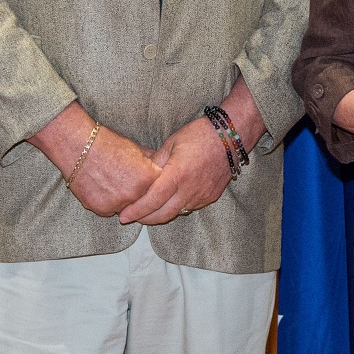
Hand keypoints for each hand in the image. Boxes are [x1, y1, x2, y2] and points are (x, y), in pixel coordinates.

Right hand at [66, 125, 162, 218]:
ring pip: (127, 208)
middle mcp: (135, 194)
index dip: (152, 184)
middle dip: (138, 193)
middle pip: (143, 200)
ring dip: (123, 200)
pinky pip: (110, 210)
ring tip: (113, 183)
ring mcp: (118, 204)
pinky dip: (107, 203)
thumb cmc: (107, 144)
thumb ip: (150, 163)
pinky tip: (101, 188)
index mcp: (147, 178)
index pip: (159, 188)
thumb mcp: (135, 149)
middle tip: (127, 181)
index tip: (146, 180)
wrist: (78, 147)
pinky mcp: (101, 209)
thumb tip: (162, 168)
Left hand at [119, 118, 233, 224]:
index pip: (152, 200)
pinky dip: (177, 207)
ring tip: (147, 211)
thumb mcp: (171, 143)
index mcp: (177, 174)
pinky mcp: (210, 197)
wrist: (231, 137)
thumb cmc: (199, 135)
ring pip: (176, 213)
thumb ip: (155, 162)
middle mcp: (190, 189)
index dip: (136, 211)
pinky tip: (170, 201)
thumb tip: (142, 176)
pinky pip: (189, 207)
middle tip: (131, 217)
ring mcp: (202, 195)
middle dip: (145, 219)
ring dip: (160, 214)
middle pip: (163, 214)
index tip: (123, 216)